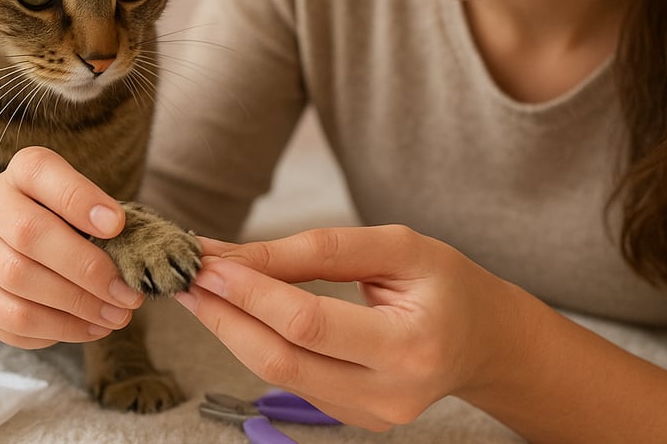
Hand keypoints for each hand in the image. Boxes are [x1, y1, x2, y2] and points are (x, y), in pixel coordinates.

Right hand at [0, 146, 144, 348]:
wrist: (22, 239)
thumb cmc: (70, 220)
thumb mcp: (89, 204)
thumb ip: (107, 221)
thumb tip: (133, 257)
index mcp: (22, 172)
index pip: (39, 172)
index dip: (78, 199)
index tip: (117, 225)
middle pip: (28, 234)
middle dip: (86, 269)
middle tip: (126, 294)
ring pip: (17, 281)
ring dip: (75, 306)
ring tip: (116, 316)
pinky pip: (10, 320)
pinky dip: (56, 329)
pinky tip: (89, 328)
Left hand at [176, 225, 523, 430]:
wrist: (484, 341)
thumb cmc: (446, 284)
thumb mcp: (397, 247)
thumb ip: (321, 249)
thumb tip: (239, 254)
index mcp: (410, 346)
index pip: (308, 323)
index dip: (250, 292)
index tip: (207, 260)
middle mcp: (389, 395)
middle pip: (281, 359)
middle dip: (223, 315)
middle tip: (182, 276)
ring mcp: (369, 417)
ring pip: (277, 374)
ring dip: (230, 329)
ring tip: (198, 287)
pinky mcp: (352, 419)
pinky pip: (291, 379)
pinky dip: (256, 342)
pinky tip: (235, 311)